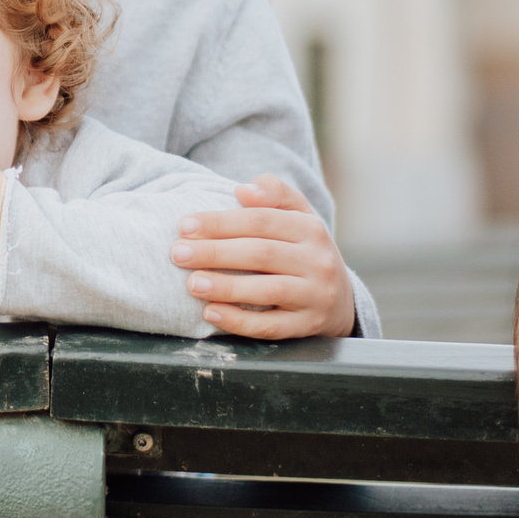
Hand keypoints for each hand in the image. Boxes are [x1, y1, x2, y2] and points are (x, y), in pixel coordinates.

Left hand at [170, 174, 355, 338]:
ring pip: (267, 291)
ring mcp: (316, 296)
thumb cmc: (303, 250)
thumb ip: (274, 194)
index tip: (184, 225)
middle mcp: (317, 261)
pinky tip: (211, 313)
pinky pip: (271, 326)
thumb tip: (243, 190)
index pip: (261, 221)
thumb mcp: (297, 216)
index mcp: (310, 228)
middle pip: (261, 254)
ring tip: (192, 283)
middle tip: (178, 254)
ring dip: (226, 287)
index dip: (220, 222)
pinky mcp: (308, 326)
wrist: (340, 299)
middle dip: (215, 252)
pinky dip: (239, 321)